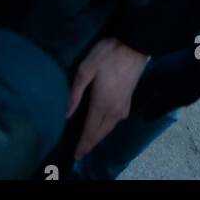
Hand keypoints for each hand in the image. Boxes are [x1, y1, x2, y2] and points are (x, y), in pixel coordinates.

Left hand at [68, 38, 147, 158]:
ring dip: (99, 137)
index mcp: (102, 104)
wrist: (134, 44)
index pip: (90, 131)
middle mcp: (114, 110)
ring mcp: (124, 106)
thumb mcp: (85, 69)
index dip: (83, 144)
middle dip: (90, 144)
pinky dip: (108, 128)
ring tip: (90, 141)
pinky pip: (116, 121)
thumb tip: (66, 114)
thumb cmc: (107, 55)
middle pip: (101, 133)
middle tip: (81, 152)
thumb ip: (75, 93)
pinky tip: (104, 125)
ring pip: (110, 128)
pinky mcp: (129, 100)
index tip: (76, 155)